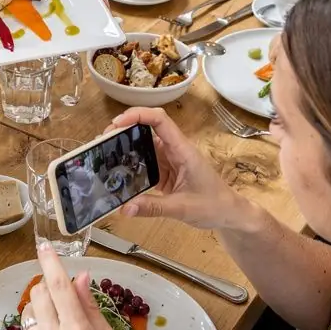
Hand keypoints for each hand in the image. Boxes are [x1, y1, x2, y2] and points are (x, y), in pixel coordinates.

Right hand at [108, 106, 248, 229]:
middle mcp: (175, 150)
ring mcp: (170, 160)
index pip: (160, 120)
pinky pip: (146, 163)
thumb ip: (153, 207)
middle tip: (102, 141)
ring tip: (104, 154)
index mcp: (182, 150)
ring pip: (144, 146)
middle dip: (124, 130)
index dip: (138, 115)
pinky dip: (132, 166)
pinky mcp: (166, 171)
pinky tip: (118, 173)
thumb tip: (125, 208)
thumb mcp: (182, 208)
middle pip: (147, 130)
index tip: (117, 123)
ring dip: (126, 148)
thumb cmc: (214, 205)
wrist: (228, 214)